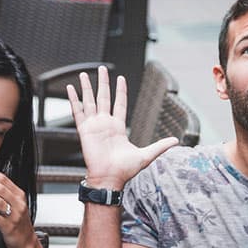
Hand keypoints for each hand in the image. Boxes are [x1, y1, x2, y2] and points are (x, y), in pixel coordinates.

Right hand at [66, 66, 178, 187]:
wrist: (109, 179)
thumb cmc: (125, 171)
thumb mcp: (146, 155)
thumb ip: (160, 146)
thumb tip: (176, 141)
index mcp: (118, 127)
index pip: (119, 104)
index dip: (120, 91)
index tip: (120, 78)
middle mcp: (105, 124)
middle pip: (104, 97)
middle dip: (103, 83)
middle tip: (101, 69)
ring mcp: (94, 125)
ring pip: (90, 101)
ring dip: (87, 87)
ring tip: (84, 74)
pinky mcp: (84, 130)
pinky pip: (78, 112)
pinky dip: (74, 100)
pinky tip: (70, 88)